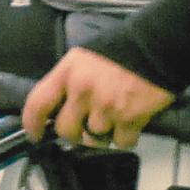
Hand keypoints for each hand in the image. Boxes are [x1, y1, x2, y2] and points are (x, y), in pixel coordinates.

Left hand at [22, 47, 173, 150]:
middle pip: (66, 130)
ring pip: (94, 138)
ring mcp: (106, 107)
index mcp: (67, 73)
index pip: (38, 104)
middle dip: (74, 134)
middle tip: (83, 129)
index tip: (34, 133)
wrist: (158, 46)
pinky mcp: (130, 119)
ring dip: (102, 135)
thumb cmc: (122, 48)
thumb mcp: (84, 58)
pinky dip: (126, 138)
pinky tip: (130, 124)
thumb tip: (61, 104)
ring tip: (112, 120)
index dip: (32, 123)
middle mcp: (82, 91)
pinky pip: (121, 142)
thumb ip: (69, 80)